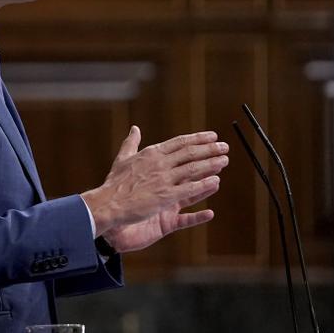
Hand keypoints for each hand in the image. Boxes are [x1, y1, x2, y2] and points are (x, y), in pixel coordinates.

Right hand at [81, 126, 226, 242]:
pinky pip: (189, 189)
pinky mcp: (166, 197)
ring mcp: (164, 180)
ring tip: (225, 160)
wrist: (108, 204)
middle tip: (225, 146)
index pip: (180, 142)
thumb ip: (131, 143)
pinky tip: (215, 181)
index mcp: (152, 153)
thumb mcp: (123, 158)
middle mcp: (160, 163)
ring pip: (194, 168)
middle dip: (210, 149)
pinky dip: (204, 184)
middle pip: (191, 153)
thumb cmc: (114, 183)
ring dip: (211, 163)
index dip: (198, 138)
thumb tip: (134, 128)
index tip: (212, 136)